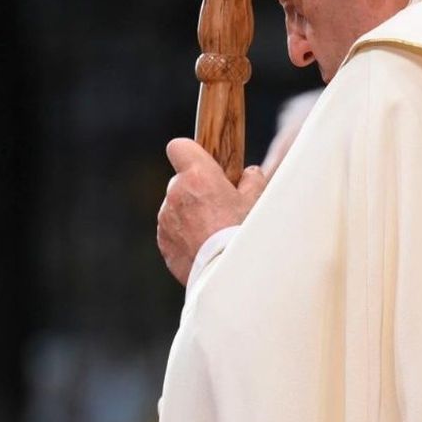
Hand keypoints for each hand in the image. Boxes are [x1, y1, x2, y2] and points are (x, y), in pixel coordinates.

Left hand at [156, 138, 266, 284]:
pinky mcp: (163, 241)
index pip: (179, 147)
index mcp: (197, 176)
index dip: (190, 153)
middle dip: (195, 190)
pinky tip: (203, 247)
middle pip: (180, 181)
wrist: (228, 274)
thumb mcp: (257, 201)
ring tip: (212, 233)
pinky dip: (183, 236)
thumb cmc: (244, 233)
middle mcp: (176, 193)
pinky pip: (171, 231)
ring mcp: (166, 219)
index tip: (201, 162)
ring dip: (189, 214)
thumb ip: (251, 180)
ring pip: (175, 208)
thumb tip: (249, 174)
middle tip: (217, 207)